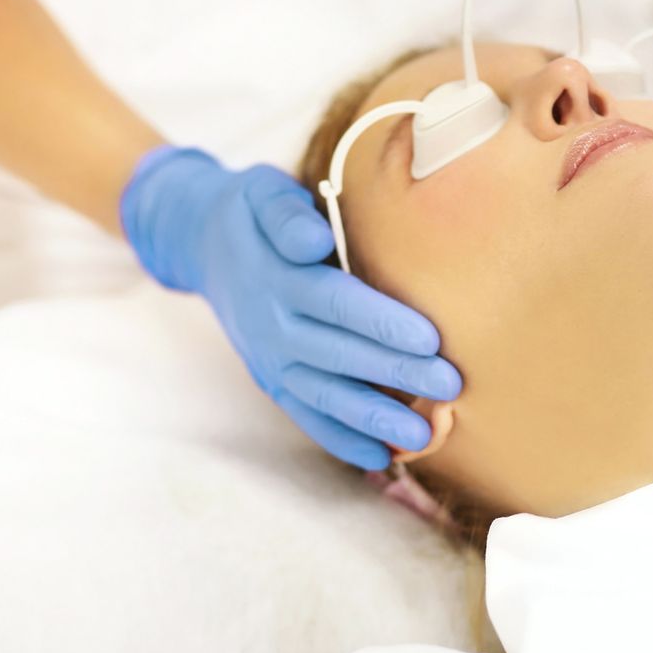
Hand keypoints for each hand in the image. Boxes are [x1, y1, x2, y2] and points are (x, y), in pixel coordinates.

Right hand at [121, 146, 460, 469]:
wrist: (201, 242)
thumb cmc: (253, 212)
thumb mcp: (262, 193)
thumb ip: (287, 215)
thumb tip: (314, 242)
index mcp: (278, 278)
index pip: (337, 304)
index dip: (383, 323)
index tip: (431, 339)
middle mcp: (271, 326)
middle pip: (340, 355)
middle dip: (397, 374)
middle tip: (451, 386)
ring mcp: (270, 359)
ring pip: (325, 395)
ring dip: (375, 419)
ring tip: (424, 436)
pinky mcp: (271, 379)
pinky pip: (306, 414)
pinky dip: (340, 439)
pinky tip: (380, 459)